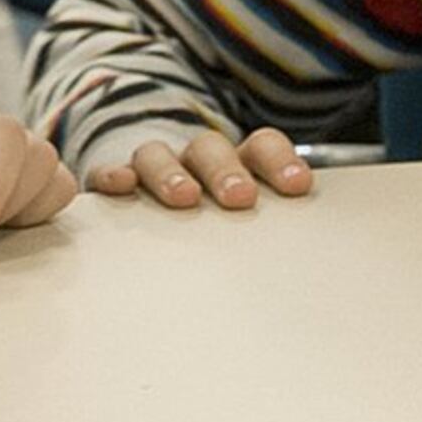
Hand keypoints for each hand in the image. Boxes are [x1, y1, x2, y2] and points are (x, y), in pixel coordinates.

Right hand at [87, 124, 314, 210]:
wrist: (150, 197)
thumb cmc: (214, 224)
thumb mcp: (245, 221)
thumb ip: (273, 229)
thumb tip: (315, 275)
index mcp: (235, 163)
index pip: (261, 146)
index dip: (279, 162)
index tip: (297, 187)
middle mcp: (193, 161)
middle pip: (209, 149)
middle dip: (225, 171)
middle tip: (239, 197)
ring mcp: (152, 169)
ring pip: (157, 154)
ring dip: (171, 172)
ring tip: (184, 197)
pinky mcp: (112, 181)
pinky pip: (106, 171)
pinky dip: (113, 175)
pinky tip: (121, 185)